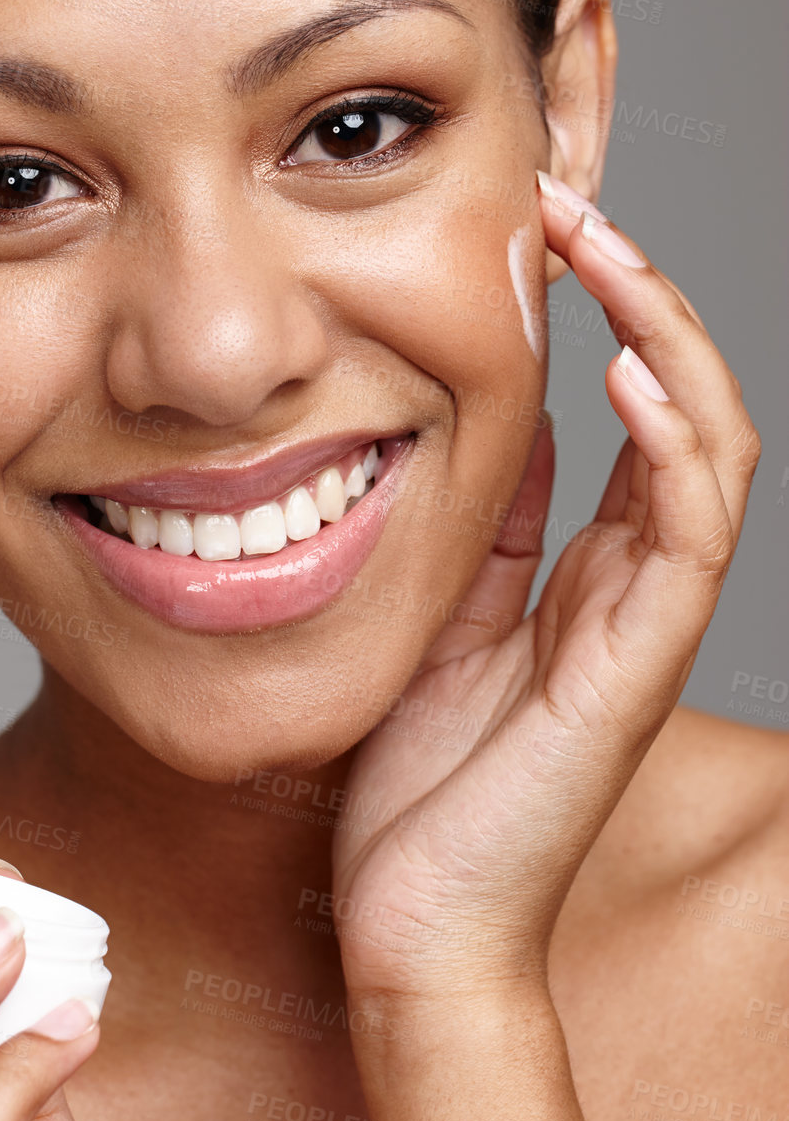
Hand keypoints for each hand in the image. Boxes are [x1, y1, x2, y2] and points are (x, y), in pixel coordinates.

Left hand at [332, 171, 760, 1008]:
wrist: (417, 927)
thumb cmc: (413, 787)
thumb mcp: (426, 619)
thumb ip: (467, 531)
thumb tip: (465, 417)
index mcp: (578, 566)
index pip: (620, 402)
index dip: (597, 303)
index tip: (533, 214)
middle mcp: (627, 580)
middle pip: (678, 397)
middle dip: (636, 287)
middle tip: (569, 193)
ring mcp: (644, 621)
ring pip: (709, 444)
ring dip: (665, 332)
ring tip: (605, 245)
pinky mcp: (636, 668)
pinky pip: (688, 535)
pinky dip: (673, 443)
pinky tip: (630, 373)